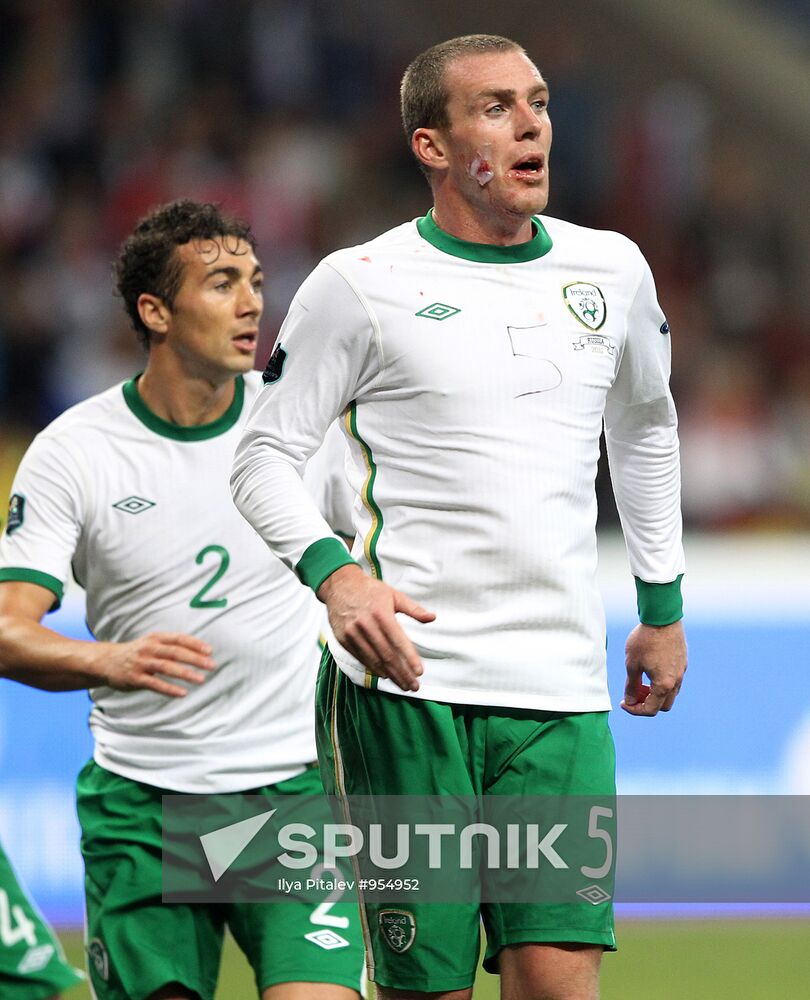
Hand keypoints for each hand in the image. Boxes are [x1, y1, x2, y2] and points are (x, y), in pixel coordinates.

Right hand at [93, 632, 215, 697]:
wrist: (105, 661)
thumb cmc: (136, 653)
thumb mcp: (151, 643)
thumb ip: (170, 646)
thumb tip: (198, 652)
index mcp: (155, 638)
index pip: (179, 639)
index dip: (195, 644)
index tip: (210, 651)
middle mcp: (149, 648)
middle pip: (176, 652)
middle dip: (195, 659)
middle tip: (212, 666)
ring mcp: (141, 663)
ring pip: (167, 667)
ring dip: (186, 673)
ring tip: (201, 679)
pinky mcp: (135, 678)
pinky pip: (155, 684)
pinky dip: (170, 689)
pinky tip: (183, 693)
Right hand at [317, 566, 435, 691]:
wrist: (339, 585)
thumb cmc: (370, 590)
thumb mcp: (394, 594)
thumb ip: (413, 609)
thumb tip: (433, 617)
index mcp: (381, 613)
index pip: (398, 641)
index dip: (409, 658)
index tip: (420, 672)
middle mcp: (366, 625)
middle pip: (387, 655)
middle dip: (402, 673)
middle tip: (414, 686)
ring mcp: (353, 633)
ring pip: (374, 660)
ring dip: (390, 675)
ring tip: (403, 685)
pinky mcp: (343, 639)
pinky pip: (361, 658)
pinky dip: (374, 668)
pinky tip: (385, 675)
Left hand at [621, 620, 686, 716]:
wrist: (662, 618)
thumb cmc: (644, 640)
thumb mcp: (632, 664)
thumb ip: (631, 686)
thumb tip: (630, 701)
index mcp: (664, 685)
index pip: (651, 710)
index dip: (635, 710)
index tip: (624, 703)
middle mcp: (676, 681)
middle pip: (663, 705)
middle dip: (647, 704)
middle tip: (633, 693)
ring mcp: (682, 672)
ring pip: (670, 693)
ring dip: (655, 693)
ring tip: (641, 681)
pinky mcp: (683, 662)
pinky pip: (674, 680)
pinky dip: (662, 683)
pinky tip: (650, 670)